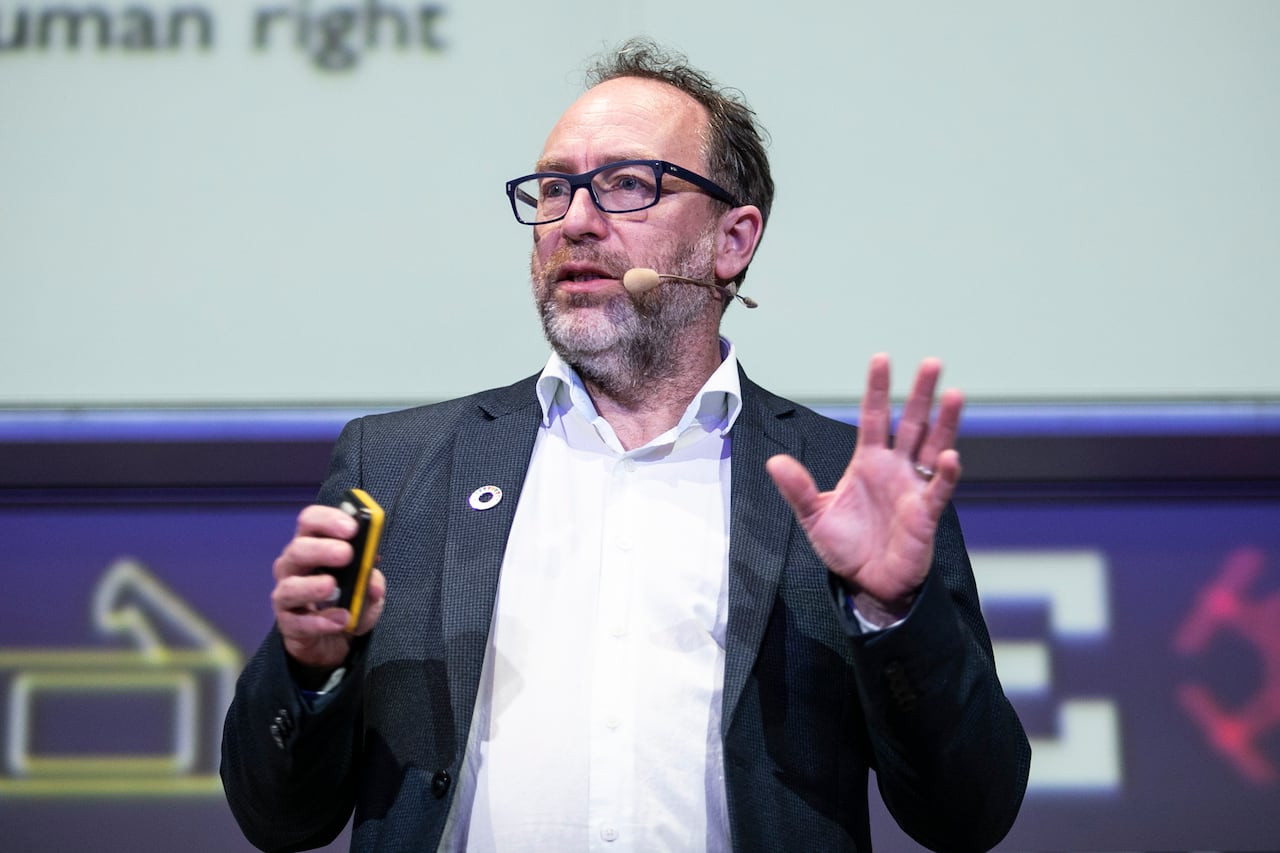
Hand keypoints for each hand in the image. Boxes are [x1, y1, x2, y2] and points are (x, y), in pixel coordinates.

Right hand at [270, 504, 386, 670]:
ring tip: (332, 586)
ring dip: (312, 586)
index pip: (311, 521)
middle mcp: (294, 566)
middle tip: (346, 554)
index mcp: (313, 545)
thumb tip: (372, 581)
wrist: (334, 640)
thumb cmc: (347, 601)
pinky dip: (319, 621)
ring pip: (289, 586)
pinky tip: (339, 620)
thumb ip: (371, 578)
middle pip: (298, 549)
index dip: (328, 519)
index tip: (352, 527)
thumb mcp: (367, 587)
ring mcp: (286, 594)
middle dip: (322, 549)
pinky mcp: (287, 623)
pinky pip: (298, 621)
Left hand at [766, 354, 962, 625]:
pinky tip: (949, 456)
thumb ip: (798, 489)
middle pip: (912, 423)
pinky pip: (938, 489)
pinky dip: (944, 473)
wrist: (867, 583)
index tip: (882, 359)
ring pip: (932, 446)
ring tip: (953, 394)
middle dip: (922, 394)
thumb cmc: (846, 548)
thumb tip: (775, 461)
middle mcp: (895, 468)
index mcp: (868, 462)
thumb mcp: (814, 516)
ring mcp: (913, 488)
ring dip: (944, 422)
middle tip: (933, 363)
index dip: (878, 389)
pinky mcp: (925, 514)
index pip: (875, 417)